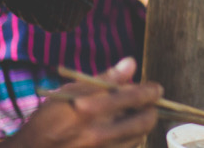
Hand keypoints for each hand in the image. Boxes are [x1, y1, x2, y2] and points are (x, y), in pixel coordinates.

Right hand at [3, 57, 160, 147]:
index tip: (155, 89)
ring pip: (139, 136)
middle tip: (148, 103)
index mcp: (89, 108)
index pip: (136, 97)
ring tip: (130, 117)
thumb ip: (103, 78)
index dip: (152, 91)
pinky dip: (129, 140)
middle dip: (151, 109)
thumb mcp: (69, 92)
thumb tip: (131, 63)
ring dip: (140, 125)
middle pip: (146, 120)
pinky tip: (119, 133)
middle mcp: (97, 132)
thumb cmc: (48, 119)